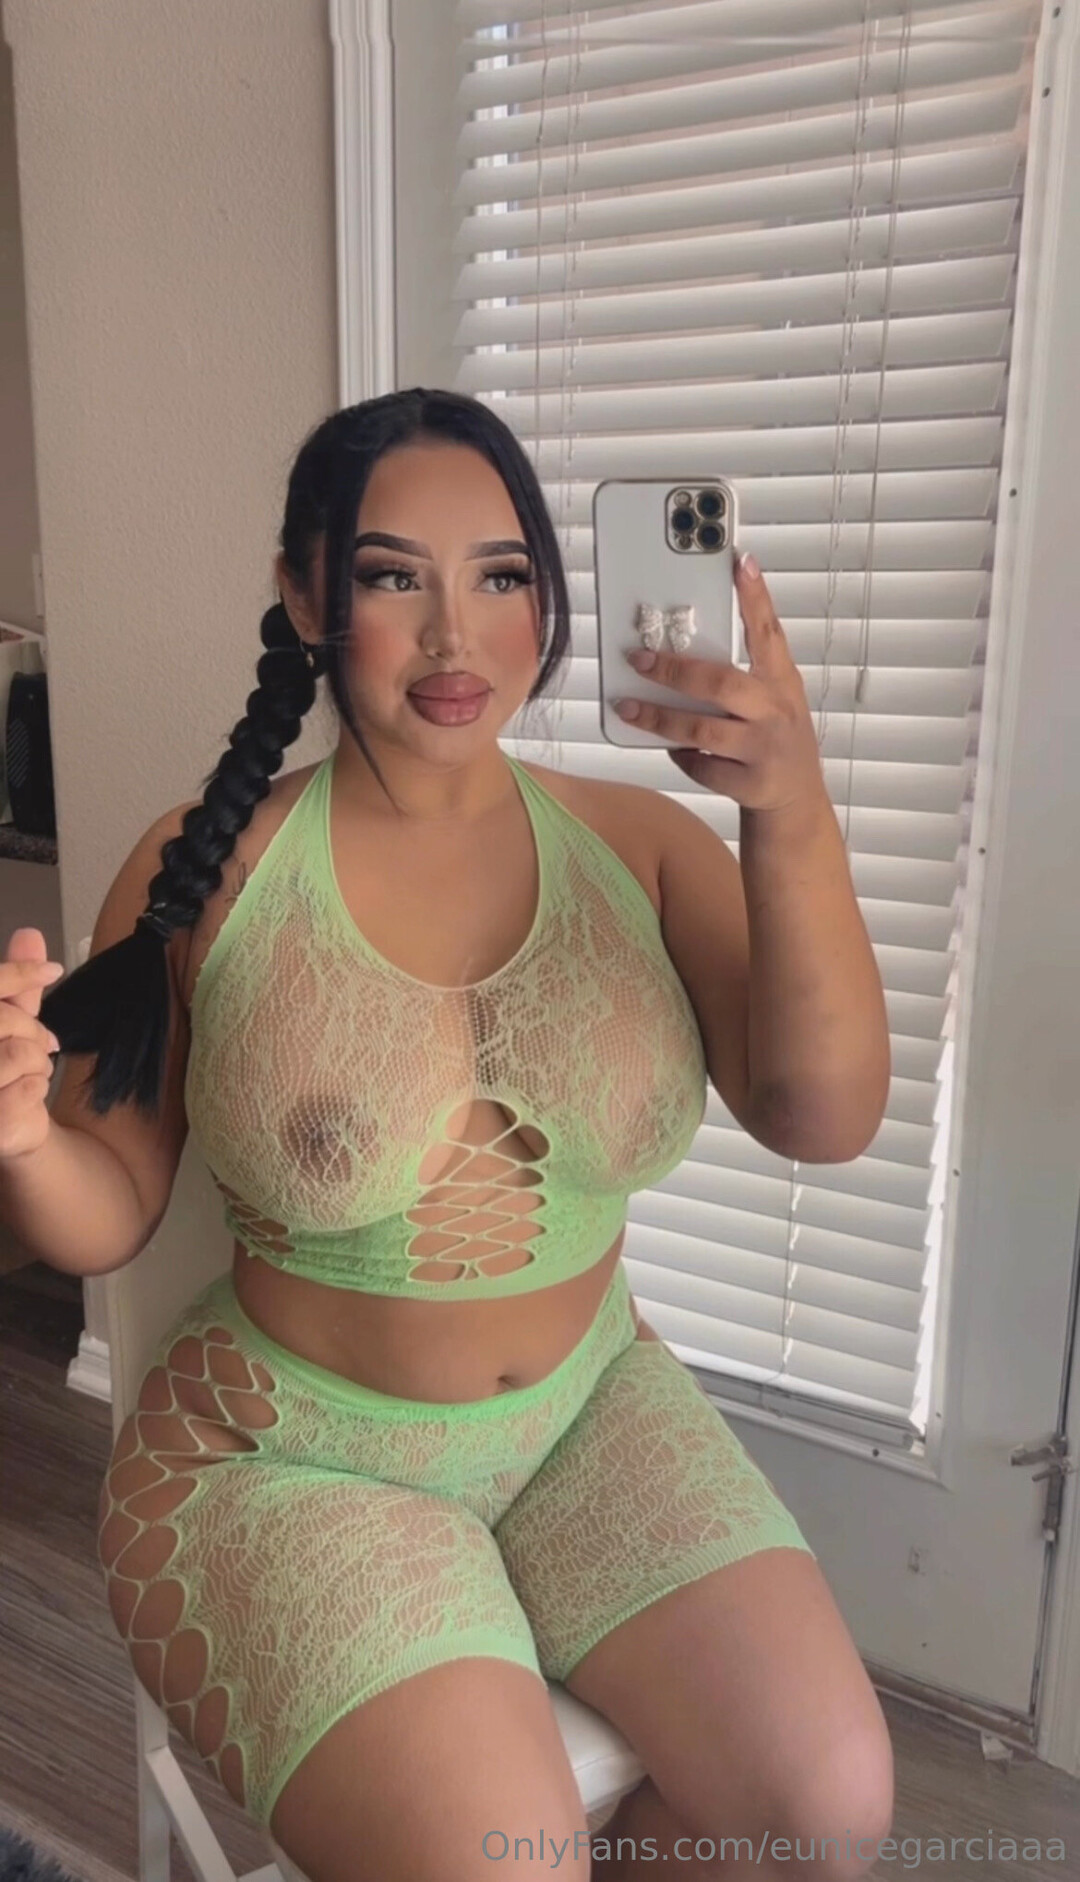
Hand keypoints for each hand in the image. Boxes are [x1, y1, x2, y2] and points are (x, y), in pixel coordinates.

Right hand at [0, 928, 64, 1161]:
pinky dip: (36, 1091)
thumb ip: (17, 988)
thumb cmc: (3, 1072)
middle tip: (45, 1048)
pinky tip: (25, 1097)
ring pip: (17, 1055)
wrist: (5, 1129)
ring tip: (33, 1074)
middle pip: (5, 1021)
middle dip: (34, 1033)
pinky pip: (25, 1090)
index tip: (54, 970)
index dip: (19, 974)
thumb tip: (29, 934)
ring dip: (38, 1065)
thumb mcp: (11, 1026)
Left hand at [614, 554, 826, 814]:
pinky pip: (701, 765)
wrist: (797, 801)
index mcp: (782, 681)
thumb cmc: (775, 739)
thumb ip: (742, 674)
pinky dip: (681, 755)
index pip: (768, 631)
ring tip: (627, 707)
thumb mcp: (774, 700)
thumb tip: (680, 649)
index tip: (740, 561)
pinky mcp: (749, 783)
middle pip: (720, 682)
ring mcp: (763, 749)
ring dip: (658, 718)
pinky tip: (672, 748)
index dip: (755, 596)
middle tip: (638, 659)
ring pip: (701, 729)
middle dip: (673, 670)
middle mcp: (775, 711)